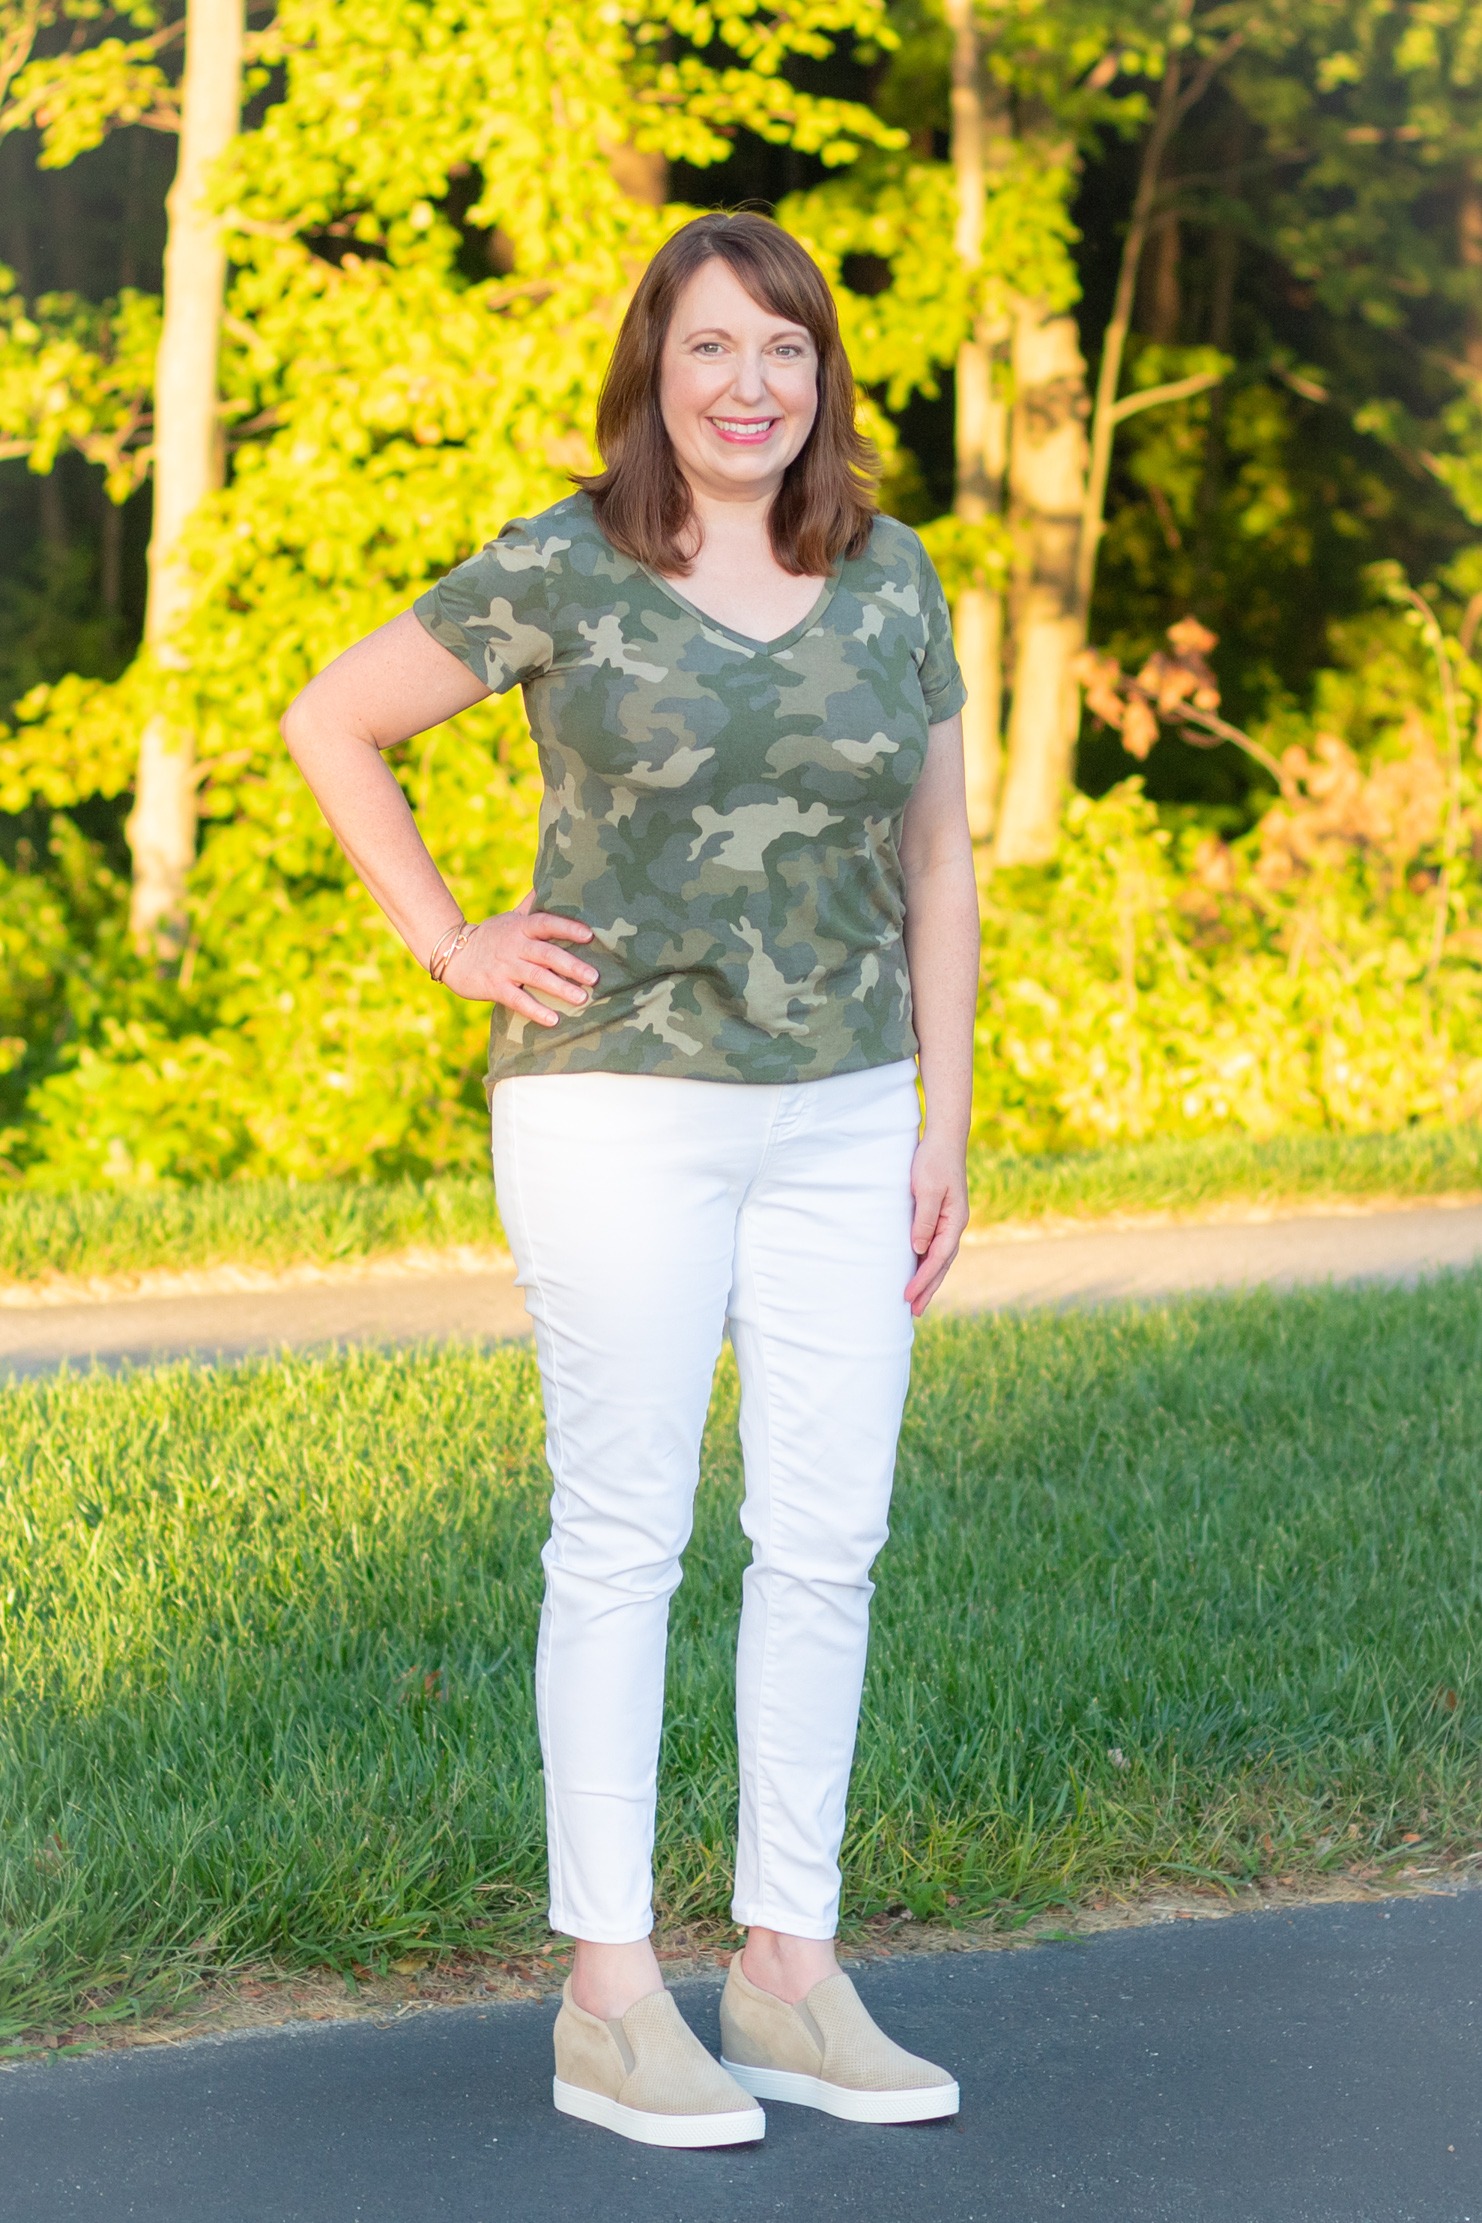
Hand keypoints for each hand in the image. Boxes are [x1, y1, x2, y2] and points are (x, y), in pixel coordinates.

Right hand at [439, 893, 598, 1025]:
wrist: (454, 955)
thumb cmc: (491, 936)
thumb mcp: (511, 918)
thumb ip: (532, 903)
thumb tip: (551, 879)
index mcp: (521, 927)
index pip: (546, 923)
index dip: (567, 928)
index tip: (589, 935)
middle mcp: (514, 946)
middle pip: (546, 954)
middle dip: (571, 965)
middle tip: (594, 977)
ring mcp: (504, 967)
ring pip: (535, 977)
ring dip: (559, 988)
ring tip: (582, 998)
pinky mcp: (495, 987)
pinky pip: (517, 1000)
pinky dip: (535, 1010)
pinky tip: (553, 1020)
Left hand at [904, 1127, 968, 1316]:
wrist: (943, 1139)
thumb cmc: (933, 1161)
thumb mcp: (926, 1189)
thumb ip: (923, 1220)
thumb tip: (919, 1250)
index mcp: (955, 1221)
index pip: (938, 1258)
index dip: (923, 1279)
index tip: (907, 1296)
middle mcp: (955, 1225)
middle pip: (943, 1265)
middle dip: (929, 1288)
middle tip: (914, 1312)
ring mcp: (950, 1221)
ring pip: (940, 1258)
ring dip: (929, 1279)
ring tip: (916, 1301)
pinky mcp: (942, 1216)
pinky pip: (936, 1246)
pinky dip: (928, 1263)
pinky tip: (918, 1270)